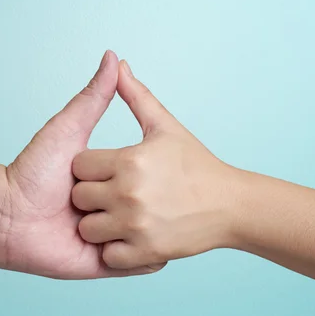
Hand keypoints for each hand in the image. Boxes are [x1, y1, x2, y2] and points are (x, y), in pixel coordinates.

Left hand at [0, 52, 161, 278]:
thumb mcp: (69, 130)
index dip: (126, 171)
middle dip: (122, 203)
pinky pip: (137, 263)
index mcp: (111, 180)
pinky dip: (137, 257)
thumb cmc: (32, 171)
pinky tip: (127, 244)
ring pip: (140, 235)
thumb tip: (112, 56)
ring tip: (98, 224)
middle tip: (98, 201)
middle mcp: (113, 208)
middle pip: (140, 206)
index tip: (127, 170)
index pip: (136, 174)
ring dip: (124, 230)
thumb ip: (93, 97)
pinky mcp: (106, 264)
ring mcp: (112, 237)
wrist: (4, 216)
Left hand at [71, 61, 243, 269]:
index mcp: (129, 161)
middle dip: (93, 197)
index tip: (113, 171)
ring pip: (89, 228)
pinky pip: (108, 255)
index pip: (83, 165)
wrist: (233, 207)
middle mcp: (128, 193)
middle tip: (119, 196)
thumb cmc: (195, 165)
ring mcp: (136, 226)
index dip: (93, 168)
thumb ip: (133, 95)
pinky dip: (117, 250)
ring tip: (125, 219)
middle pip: (82, 196)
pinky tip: (134, 238)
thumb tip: (115, 60)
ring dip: (101, 226)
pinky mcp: (143, 255)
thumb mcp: (161, 127)